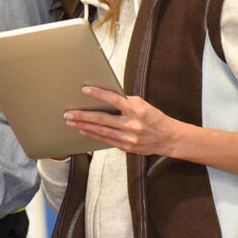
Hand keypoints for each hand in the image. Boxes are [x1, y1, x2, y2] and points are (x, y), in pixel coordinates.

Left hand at [65, 86, 180, 156]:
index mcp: (136, 110)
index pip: (114, 99)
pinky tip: (83, 130)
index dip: (99, 94)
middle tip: (68, 112)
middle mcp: (132, 124)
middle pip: (102, 118)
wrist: (168, 138)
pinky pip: (106, 140)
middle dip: (83, 115)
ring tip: (71, 121)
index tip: (85, 90)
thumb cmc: (154, 118)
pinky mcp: (126, 147)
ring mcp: (128, 138)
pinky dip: (93, 135)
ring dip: (84, 125)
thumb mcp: (143, 105)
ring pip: (101, 131)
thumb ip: (125, 102)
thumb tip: (105, 98)